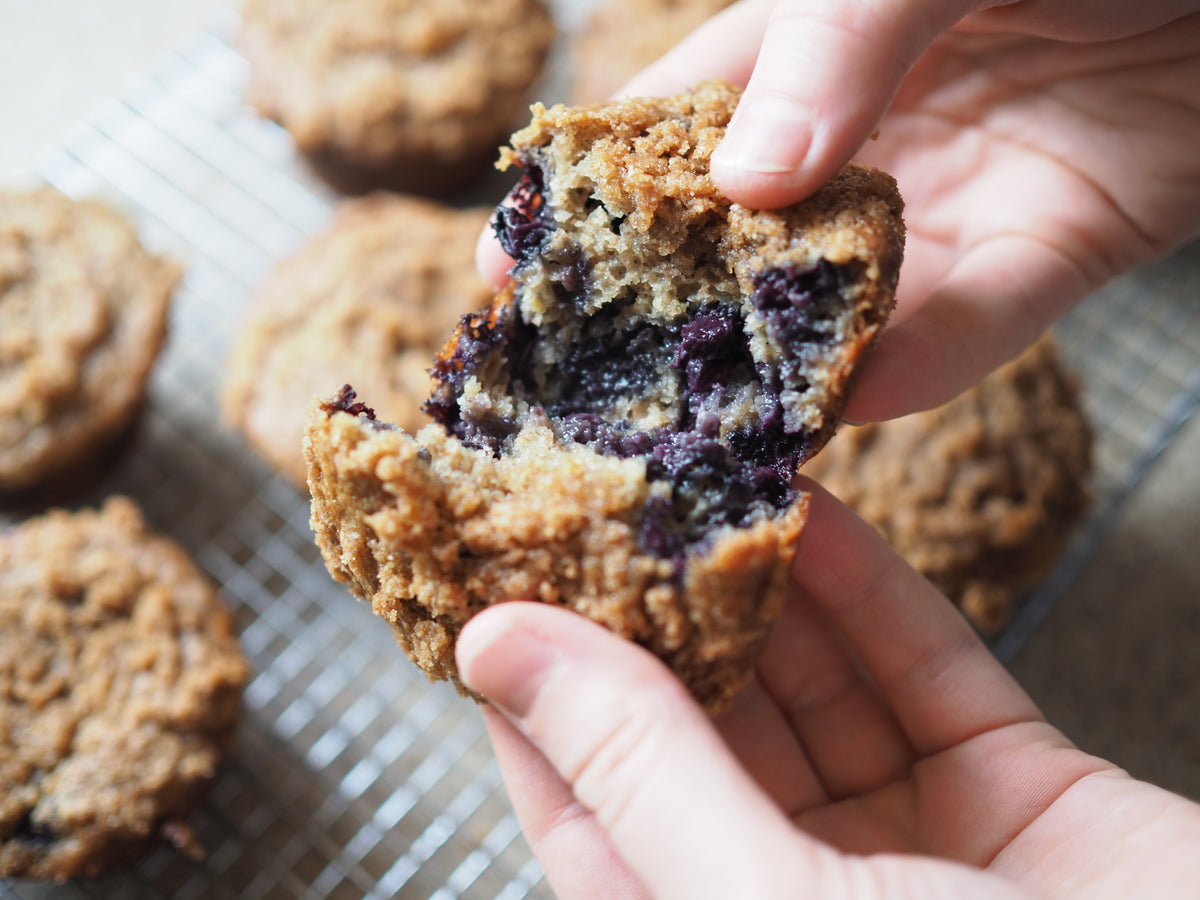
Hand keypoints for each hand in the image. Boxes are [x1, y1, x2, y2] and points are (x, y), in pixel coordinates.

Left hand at [456, 482, 1199, 898]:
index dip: (536, 696)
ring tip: (699, 473)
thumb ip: (638, 771)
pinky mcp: (1014, 785)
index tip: (498, 581)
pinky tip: (815, 502)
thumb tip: (499, 651)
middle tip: (603, 495)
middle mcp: (796, 893)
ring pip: (807, 685)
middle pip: (698, 731)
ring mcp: (911, 843)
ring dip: (758, 581)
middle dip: (653, 612)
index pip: (584, 808)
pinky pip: (921, 663)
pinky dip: (868, 586)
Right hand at [480, 0, 1199, 419]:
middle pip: (747, 236)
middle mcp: (868, 125)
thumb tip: (742, 181)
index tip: (512, 275)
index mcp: (812, 40)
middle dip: (674, 312)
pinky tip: (857, 401)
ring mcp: (957, 191)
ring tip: (719, 431)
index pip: (676, 125)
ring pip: (854, 299)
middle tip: (594, 395)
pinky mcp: (1057, 241)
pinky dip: (924, 359)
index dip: (594, 200)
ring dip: (793, 362)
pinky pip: (983, 317)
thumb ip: (836, 39)